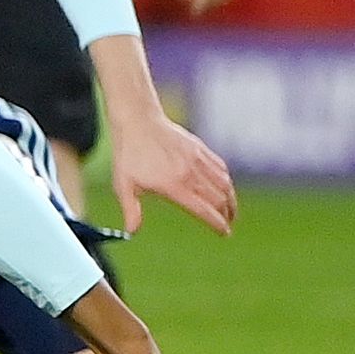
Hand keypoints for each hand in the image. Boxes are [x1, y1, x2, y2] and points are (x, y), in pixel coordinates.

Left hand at [106, 98, 238, 237]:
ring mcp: (198, 159)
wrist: (138, 120)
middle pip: (220, 199)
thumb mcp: (124, 185)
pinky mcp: (200, 148)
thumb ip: (131, 210)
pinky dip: (226, 181)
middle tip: (227, 224)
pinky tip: (224, 187)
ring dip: (231, 199)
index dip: (218, 224)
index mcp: (175, 186)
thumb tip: (131, 232)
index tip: (225, 233)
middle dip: (227, 214)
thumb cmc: (128, 154)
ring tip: (230, 210)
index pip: (205, 210)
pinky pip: (221, 168)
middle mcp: (191, 173)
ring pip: (224, 183)